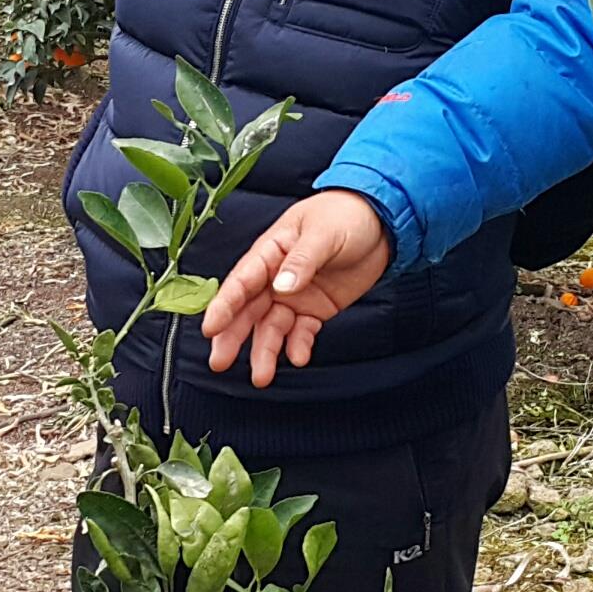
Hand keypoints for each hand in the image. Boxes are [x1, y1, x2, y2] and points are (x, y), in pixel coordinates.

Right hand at [198, 190, 393, 387]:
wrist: (382, 222)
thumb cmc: (345, 215)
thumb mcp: (323, 233)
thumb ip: (302, 260)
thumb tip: (282, 287)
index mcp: (270, 251)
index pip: (242, 281)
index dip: (224, 304)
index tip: (211, 327)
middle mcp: (276, 277)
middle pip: (248, 310)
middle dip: (232, 337)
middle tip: (220, 362)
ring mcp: (295, 295)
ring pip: (271, 327)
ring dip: (264, 350)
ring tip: (261, 377)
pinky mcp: (315, 309)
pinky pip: (301, 331)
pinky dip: (298, 345)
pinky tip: (298, 357)